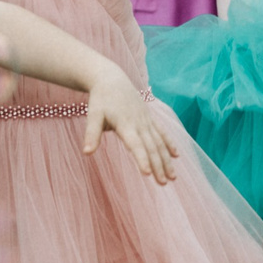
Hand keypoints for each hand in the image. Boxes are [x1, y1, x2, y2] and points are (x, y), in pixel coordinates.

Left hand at [82, 69, 178, 184]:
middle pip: (151, 147)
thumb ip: (91, 134)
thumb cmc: (100, 99)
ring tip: (173, 177)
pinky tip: (176, 156)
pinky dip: (169, 144)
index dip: (142, 159)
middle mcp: (139, 123)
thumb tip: (86, 152)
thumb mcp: (93, 115)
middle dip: (158, 166)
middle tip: (163, 184)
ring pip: (159, 143)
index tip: (148, 174)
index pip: (135, 145)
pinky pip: (162, 132)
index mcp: (125, 124)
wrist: (112, 78)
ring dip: (166, 160)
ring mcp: (146, 120)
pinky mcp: (149, 118)